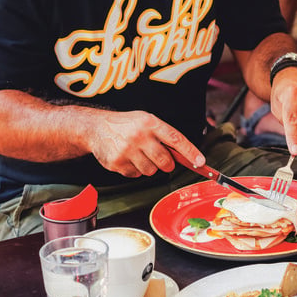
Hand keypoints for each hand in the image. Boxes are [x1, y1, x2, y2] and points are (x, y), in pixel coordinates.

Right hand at [89, 110, 205, 177]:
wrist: (95, 128)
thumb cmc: (126, 125)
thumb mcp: (146, 121)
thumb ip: (164, 135)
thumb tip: (185, 156)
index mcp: (150, 123)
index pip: (176, 139)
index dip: (190, 152)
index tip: (201, 162)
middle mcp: (139, 136)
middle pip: (165, 162)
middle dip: (167, 164)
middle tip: (160, 158)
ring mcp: (127, 150)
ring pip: (151, 171)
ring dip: (149, 167)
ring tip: (139, 155)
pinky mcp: (117, 163)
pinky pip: (136, 175)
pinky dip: (135, 170)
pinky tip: (128, 158)